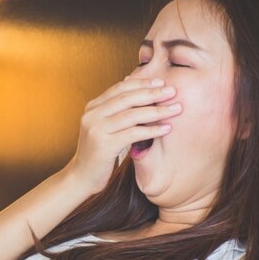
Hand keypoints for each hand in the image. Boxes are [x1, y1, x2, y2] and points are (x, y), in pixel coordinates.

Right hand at [65, 77, 181, 192]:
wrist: (82, 177)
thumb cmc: (98, 152)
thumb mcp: (104, 127)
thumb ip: (115, 111)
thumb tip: (135, 90)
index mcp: (92, 107)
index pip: (119, 88)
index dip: (141, 83)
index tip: (161, 82)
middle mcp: (92, 115)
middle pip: (127, 98)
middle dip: (152, 93)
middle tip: (172, 91)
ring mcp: (96, 130)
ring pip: (132, 115)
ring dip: (157, 111)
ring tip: (176, 109)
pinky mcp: (104, 145)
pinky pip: (133, 134)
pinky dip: (152, 130)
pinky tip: (166, 129)